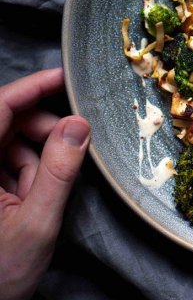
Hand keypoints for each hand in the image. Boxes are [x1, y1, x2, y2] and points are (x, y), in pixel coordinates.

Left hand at [0, 68, 89, 299]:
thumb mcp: (37, 223)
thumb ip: (59, 170)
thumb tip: (78, 125)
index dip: (32, 87)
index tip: (64, 76)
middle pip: (7, 122)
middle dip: (43, 129)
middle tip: (72, 145)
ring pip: (10, 142)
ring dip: (36, 157)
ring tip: (44, 190)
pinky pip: (8, 163)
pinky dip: (28, 173)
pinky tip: (32, 197)